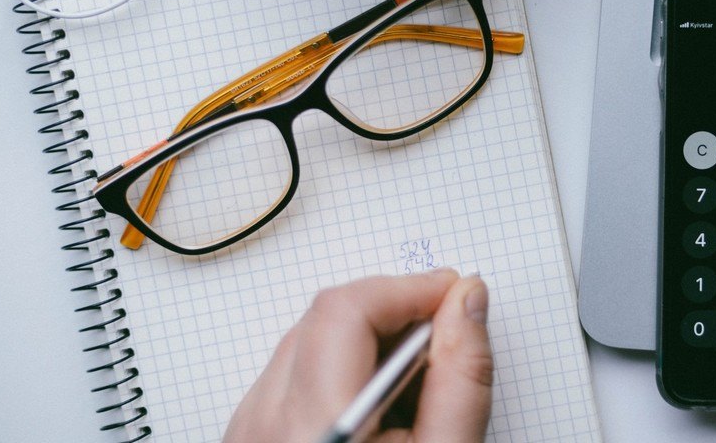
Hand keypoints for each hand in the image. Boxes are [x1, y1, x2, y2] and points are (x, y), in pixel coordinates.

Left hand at [223, 269, 492, 442]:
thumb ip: (462, 378)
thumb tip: (468, 302)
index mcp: (313, 424)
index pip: (347, 308)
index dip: (409, 288)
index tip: (452, 294)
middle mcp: (264, 424)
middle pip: (325, 316)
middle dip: (393, 311)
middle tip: (444, 333)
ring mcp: (247, 431)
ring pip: (306, 342)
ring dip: (366, 341)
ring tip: (414, 382)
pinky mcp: (247, 437)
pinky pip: (288, 375)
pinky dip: (337, 370)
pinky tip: (375, 404)